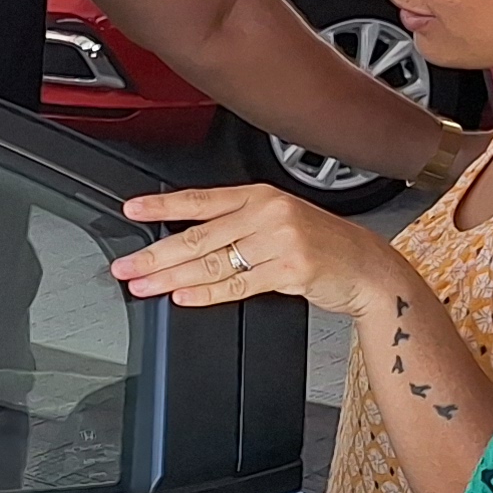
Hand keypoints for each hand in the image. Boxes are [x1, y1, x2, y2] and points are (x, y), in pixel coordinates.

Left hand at [112, 182, 410, 319]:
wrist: (367, 267)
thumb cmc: (322, 244)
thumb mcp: (280, 220)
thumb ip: (237, 224)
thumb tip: (184, 242)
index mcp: (260, 196)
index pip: (200, 200)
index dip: (162, 206)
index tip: (131, 210)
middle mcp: (268, 213)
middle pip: (199, 237)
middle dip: (155, 254)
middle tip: (125, 265)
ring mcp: (280, 241)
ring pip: (213, 263)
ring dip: (171, 277)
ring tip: (143, 285)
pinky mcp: (290, 270)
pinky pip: (238, 285)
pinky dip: (206, 294)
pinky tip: (182, 297)